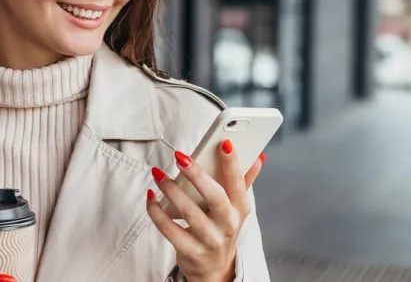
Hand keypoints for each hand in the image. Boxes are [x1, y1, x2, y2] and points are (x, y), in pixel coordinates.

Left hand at [146, 141, 265, 281]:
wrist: (214, 268)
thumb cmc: (222, 228)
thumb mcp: (236, 208)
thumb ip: (244, 180)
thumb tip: (259, 156)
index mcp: (239, 209)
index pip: (238, 183)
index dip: (233, 164)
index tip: (225, 143)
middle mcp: (227, 224)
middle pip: (215, 197)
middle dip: (197, 174)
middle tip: (180, 156)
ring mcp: (209, 239)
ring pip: (188, 212)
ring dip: (171, 190)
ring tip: (158, 173)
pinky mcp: (190, 251)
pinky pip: (170, 229)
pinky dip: (157, 212)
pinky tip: (151, 197)